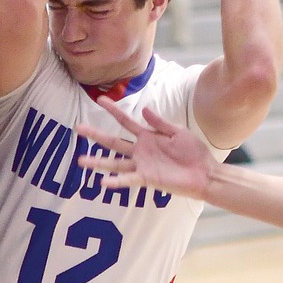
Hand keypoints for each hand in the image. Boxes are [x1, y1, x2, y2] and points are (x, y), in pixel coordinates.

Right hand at [76, 96, 214, 197]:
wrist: (205, 173)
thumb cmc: (193, 152)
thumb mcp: (177, 132)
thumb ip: (159, 122)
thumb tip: (143, 109)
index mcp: (147, 137)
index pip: (126, 122)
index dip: (114, 110)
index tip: (100, 99)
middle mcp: (140, 151)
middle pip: (113, 142)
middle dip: (95, 135)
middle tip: (78, 127)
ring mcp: (142, 165)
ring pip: (114, 163)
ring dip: (98, 162)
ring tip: (81, 160)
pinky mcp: (147, 178)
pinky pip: (128, 179)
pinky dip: (116, 181)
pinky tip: (102, 182)